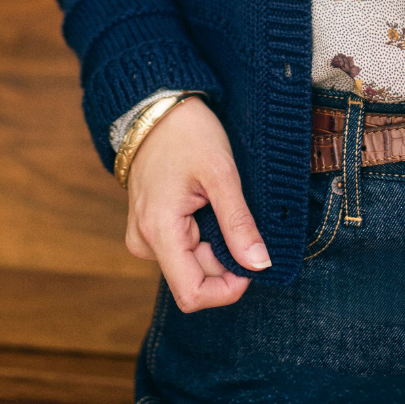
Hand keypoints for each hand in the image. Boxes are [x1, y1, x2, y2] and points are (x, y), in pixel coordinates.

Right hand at [124, 96, 269, 311]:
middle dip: (225, 254)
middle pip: (197, 277)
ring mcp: (145, 237)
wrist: (157, 109)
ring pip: (193, 263)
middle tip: (234, 209)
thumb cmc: (188, 134)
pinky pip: (185, 247)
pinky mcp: (151, 229)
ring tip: (217, 200)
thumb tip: (259, 265)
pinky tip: (206, 203)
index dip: (228, 288)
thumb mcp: (221, 174)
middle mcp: (145, 242)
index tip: (252, 260)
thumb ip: (239, 223)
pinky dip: (205, 233)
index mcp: (158, 231)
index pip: (192, 294)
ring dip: (216, 241)